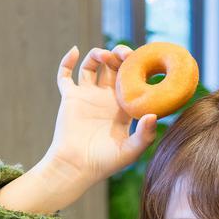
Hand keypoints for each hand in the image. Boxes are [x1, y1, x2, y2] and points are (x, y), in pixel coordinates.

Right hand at [43, 44, 157, 184]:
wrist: (77, 167)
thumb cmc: (105, 163)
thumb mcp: (130, 151)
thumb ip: (145, 135)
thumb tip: (153, 115)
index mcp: (123, 107)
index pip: (132, 80)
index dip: (136, 67)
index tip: (140, 60)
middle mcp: (106, 99)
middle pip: (113, 68)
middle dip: (118, 56)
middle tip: (123, 53)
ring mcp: (87, 96)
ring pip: (92, 66)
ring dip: (97, 55)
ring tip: (103, 55)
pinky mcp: (70, 97)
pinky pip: (65, 75)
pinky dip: (68, 61)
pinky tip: (75, 51)